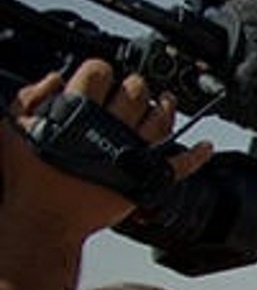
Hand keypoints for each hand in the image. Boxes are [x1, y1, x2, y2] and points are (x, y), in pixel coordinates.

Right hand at [3, 61, 213, 245]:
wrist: (44, 219)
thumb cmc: (27, 177)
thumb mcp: (13, 129)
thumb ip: (31, 98)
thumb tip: (55, 77)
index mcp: (78, 112)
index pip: (99, 73)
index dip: (100, 70)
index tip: (99, 76)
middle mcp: (110, 128)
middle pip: (134, 92)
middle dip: (133, 86)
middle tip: (131, 89)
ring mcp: (131, 153)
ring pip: (160, 120)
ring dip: (164, 106)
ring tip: (165, 101)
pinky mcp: (144, 179)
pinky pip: (179, 165)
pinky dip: (197, 155)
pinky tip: (205, 145)